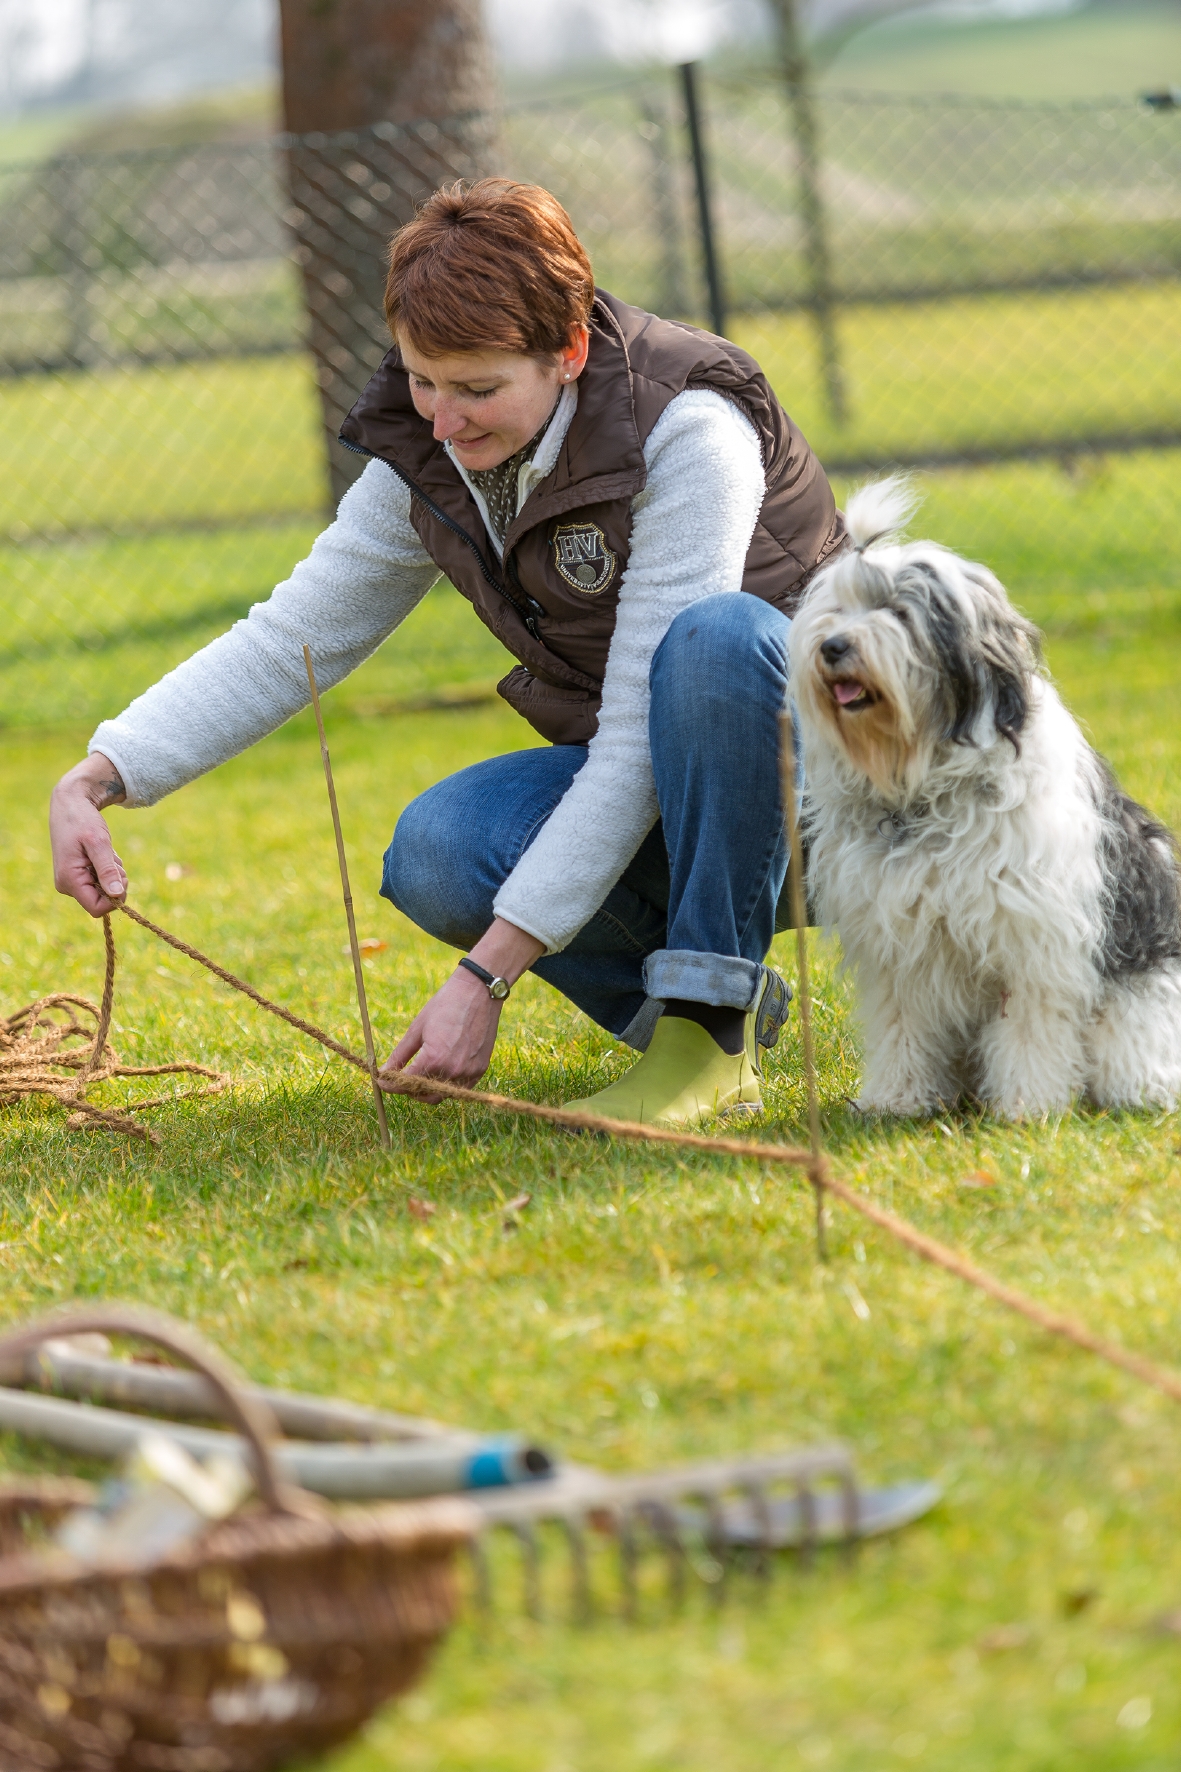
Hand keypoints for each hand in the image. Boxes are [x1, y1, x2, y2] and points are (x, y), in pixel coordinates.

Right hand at [50, 752, 128, 915]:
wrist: (71, 803)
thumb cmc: (83, 819)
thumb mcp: (98, 843)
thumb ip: (107, 869)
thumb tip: (116, 894)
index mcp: (69, 880)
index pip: (97, 909)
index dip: (115, 899)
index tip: (121, 877)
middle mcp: (67, 885)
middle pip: (103, 900)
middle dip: (114, 881)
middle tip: (112, 859)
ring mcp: (72, 880)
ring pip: (105, 889)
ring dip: (113, 872)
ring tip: (105, 852)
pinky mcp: (78, 874)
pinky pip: (101, 880)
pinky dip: (108, 868)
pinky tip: (102, 852)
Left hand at [381, 917, 544, 1098]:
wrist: (479, 993)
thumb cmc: (445, 1006)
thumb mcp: (417, 1029)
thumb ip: (400, 1055)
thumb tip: (383, 1072)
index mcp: (434, 1059)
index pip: (406, 1083)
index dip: (390, 1084)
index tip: (381, 1082)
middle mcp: (452, 1070)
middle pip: (423, 1094)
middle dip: (408, 1089)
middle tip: (401, 1077)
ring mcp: (468, 1072)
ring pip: (441, 1095)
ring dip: (427, 1089)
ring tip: (420, 1074)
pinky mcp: (480, 1070)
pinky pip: (458, 1089)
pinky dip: (446, 1086)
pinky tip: (439, 1071)